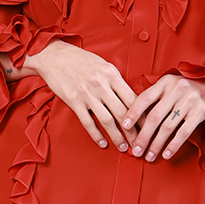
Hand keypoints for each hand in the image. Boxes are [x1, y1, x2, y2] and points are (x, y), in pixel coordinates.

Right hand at [5, 41, 139, 149]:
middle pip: (123, 112)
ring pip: (108, 120)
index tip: (149, 127)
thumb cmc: (80, 60)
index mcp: (112, 74)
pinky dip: (97, 135)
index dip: (142, 116)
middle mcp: (101, 84)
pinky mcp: (74, 101)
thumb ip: (116, 82)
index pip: (133, 99)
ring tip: (124, 147)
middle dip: (134, 131)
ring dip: (117, 137)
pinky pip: (88, 122)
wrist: (54, 56)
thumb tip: (131, 100)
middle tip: (140, 144)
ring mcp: (87, 93)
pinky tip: (103, 143)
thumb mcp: (103, 65)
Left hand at [122, 74, 204, 159]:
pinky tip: (166, 154)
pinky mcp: (201, 111)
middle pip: (154, 117)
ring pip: (167, 127)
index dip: (132, 113)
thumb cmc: (187, 88)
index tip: (124, 127)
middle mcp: (176, 90)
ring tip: (149, 156)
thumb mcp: (171, 85)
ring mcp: (189, 100)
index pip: (144, 98)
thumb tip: (134, 116)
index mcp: (165, 82)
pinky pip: (184, 132)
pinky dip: (173, 145)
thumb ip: (156, 96)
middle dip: (143, 136)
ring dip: (156, 144)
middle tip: (135, 150)